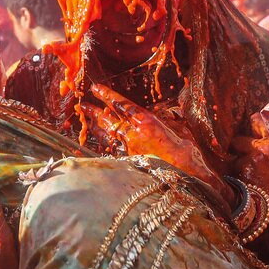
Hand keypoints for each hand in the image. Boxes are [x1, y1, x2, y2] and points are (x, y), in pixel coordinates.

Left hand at [87, 83, 229, 202]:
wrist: (183, 180)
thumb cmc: (186, 155)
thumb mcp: (179, 130)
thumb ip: (167, 121)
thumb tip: (162, 115)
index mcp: (146, 122)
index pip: (122, 105)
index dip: (107, 96)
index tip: (96, 88)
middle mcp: (133, 134)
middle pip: (109, 119)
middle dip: (95, 111)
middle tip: (82, 104)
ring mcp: (129, 149)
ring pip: (108, 134)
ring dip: (97, 126)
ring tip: (87, 120)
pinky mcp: (129, 162)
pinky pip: (114, 148)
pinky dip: (106, 143)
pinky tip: (102, 141)